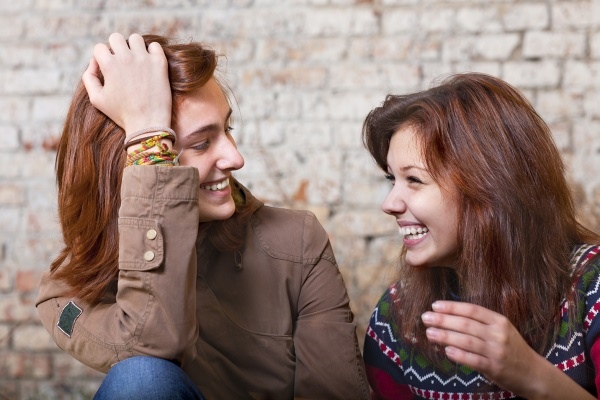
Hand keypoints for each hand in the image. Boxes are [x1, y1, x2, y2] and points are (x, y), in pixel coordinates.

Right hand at [82, 33, 171, 136]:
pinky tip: (150, 64)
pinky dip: (152, 52)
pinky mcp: (159, 63)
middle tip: (122, 62)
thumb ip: (89, 78)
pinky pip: (155, 46)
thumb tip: (94, 62)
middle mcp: (125, 58)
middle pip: (116, 38)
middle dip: (116, 48)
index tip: (108, 68)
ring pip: (135, 38)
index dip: (102, 58)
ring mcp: (144, 59)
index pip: (100, 47)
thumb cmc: (121, 114)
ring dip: (134, 47)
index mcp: (108, 65)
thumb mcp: (97, 99)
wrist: (148, 124)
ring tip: (136, 60)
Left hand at [420, 301, 592, 398]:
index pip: (472, 310)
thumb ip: (481, 322)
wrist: (534, 374)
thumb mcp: (502, 330)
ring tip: (430, 333)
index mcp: (499, 321)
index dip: (452, 307)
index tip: (435, 305)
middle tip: (426, 318)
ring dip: (445, 336)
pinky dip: (459, 355)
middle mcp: (498, 334)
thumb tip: (451, 315)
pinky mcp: (494, 368)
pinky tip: (446, 351)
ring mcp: (496, 351)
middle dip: (443, 320)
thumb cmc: (512, 349)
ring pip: (466, 341)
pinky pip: (473, 360)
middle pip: (466, 324)